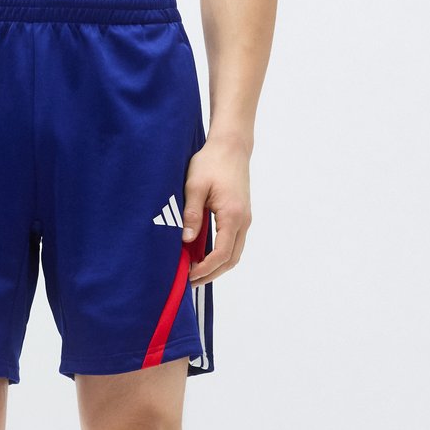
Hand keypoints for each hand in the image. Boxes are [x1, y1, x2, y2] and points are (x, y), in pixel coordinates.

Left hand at [182, 136, 251, 287]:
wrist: (231, 146)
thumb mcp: (194, 186)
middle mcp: (243, 221)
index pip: (221, 253)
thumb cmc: (211, 162)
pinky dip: (220, 256)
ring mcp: (244, 219)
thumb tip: (185, 240)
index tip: (188, 276)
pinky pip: (234, 244)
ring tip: (195, 274)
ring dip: (216, 267)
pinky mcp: (241, 216)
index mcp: (232, 215)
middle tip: (189, 282)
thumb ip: (191, 214)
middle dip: (211, 274)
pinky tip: (203, 257)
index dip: (205, 269)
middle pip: (231, 260)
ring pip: (234, 254)